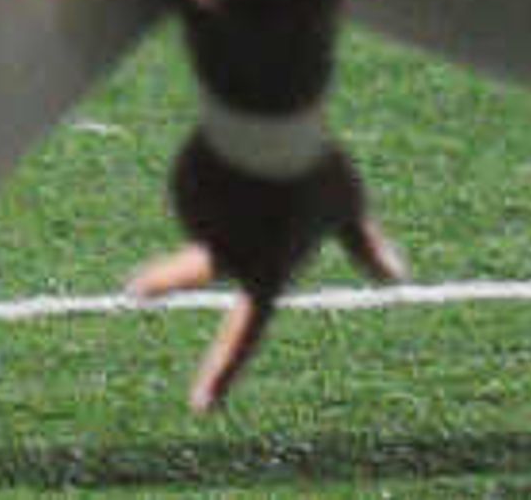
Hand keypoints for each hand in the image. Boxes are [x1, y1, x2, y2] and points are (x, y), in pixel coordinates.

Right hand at [123, 127, 405, 411]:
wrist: (266, 122)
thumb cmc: (315, 169)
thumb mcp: (346, 206)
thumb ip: (364, 245)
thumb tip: (397, 277)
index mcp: (265, 274)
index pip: (243, 337)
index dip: (223, 374)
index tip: (200, 409)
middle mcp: (225, 256)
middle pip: (184, 273)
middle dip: (158, 283)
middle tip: (133, 292)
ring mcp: (197, 222)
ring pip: (211, 209)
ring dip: (229, 189)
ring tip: (256, 163)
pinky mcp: (180, 187)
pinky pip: (197, 183)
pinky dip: (213, 168)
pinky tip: (231, 151)